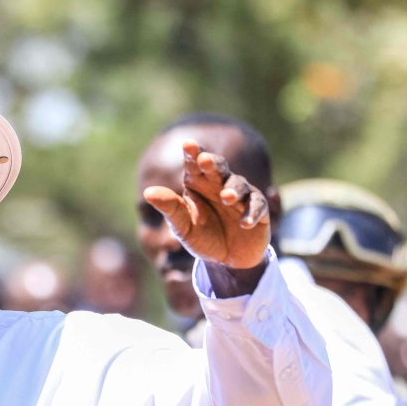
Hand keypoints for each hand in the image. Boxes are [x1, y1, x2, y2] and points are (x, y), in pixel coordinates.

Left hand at [143, 140, 269, 270]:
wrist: (226, 261)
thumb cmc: (203, 237)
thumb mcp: (183, 226)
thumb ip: (169, 209)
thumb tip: (147, 193)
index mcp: (199, 184)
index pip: (195, 164)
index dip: (193, 154)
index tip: (187, 144)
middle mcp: (220, 185)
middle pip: (219, 168)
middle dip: (213, 163)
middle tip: (205, 160)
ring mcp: (241, 196)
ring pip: (240, 185)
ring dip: (234, 189)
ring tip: (226, 197)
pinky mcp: (258, 211)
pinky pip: (257, 206)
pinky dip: (252, 212)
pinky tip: (244, 223)